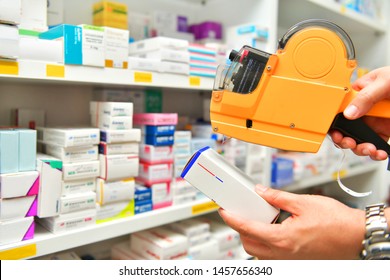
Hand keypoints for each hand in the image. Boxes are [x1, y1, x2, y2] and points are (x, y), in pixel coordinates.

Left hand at [219, 185, 364, 259]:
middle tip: (241, 213)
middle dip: (241, 230)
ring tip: (258, 219)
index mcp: (282, 238)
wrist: (356, 236)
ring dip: (253, 237)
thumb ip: (277, 197)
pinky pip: (273, 255)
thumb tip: (261, 192)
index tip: (224, 212)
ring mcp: (290, 259)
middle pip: (249, 245)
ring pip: (260, 252)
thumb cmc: (336, 222)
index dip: (232, 219)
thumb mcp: (303, 202)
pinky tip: (274, 228)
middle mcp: (284, 253)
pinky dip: (266, 243)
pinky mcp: (296, 260)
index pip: (247, 229)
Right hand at [329, 66, 389, 159]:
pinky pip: (375, 145)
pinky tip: (380, 153)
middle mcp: (362, 111)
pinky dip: (376, 153)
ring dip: (360, 149)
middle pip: (344, 130)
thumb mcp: (383, 82)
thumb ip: (366, 96)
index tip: (337, 133)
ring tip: (369, 149)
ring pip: (358, 141)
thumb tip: (349, 113)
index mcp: (357, 95)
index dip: (333, 124)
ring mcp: (373, 123)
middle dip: (344, 140)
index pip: (338, 110)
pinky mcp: (383, 132)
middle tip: (350, 143)